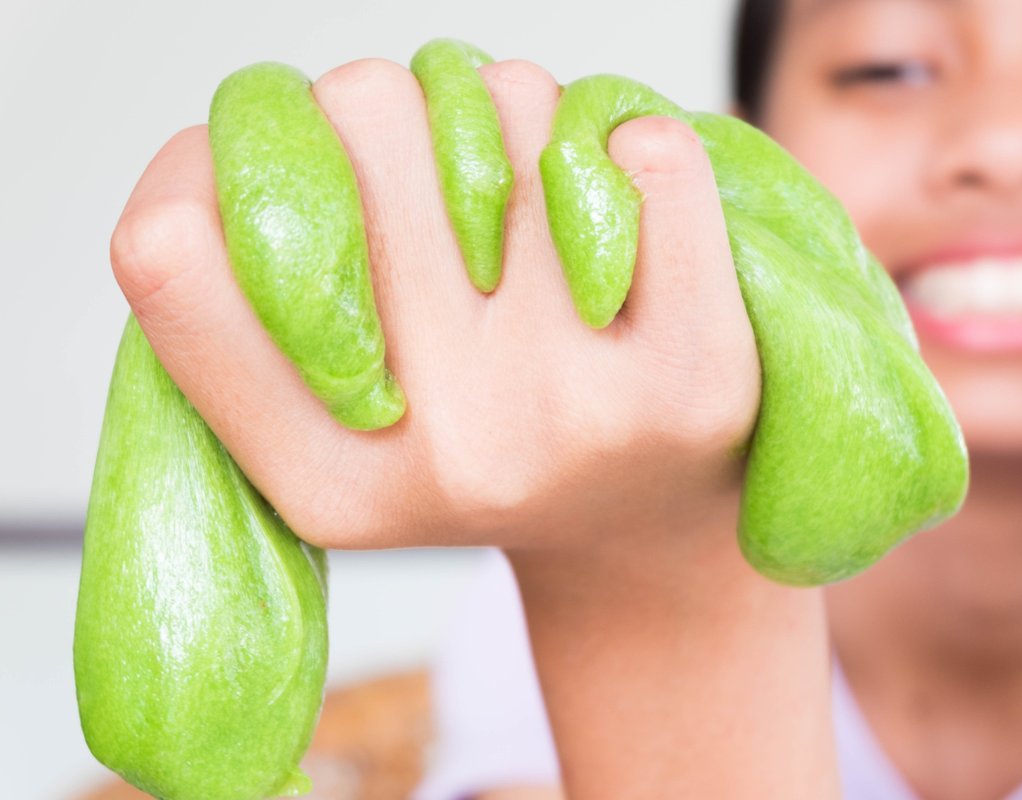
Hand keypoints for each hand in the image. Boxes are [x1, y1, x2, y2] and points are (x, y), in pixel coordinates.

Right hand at [110, 57, 836, 797]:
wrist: (645, 532)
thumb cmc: (482, 448)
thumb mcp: (333, 435)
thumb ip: (247, 313)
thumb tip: (226, 161)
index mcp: (325, 480)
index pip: (170, 253)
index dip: (206, 161)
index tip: (284, 172)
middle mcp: (450, 449)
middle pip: (364, 112)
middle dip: (389, 109)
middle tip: (427, 164)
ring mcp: (578, 410)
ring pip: (509, 101)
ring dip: (508, 116)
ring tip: (523, 197)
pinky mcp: (695, 372)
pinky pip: (647, 150)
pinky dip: (625, 140)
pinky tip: (617, 206)